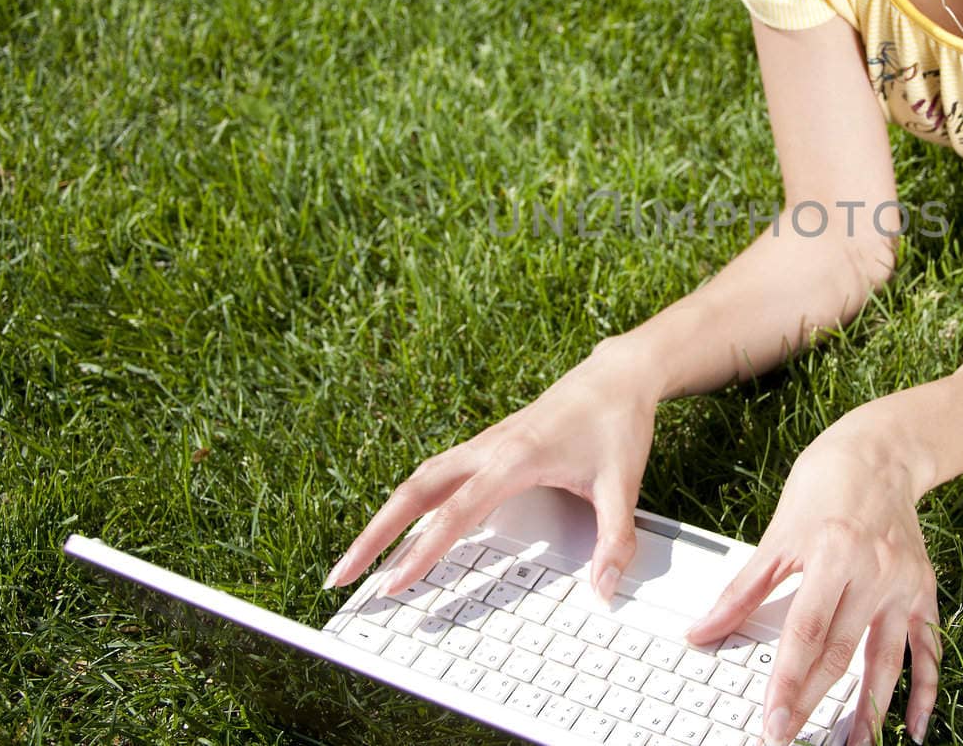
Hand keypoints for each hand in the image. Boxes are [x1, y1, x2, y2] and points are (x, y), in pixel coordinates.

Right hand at [324, 343, 658, 600]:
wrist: (619, 374)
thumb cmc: (618, 422)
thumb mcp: (623, 484)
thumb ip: (613, 539)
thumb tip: (605, 588)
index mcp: (515, 457)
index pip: (455, 513)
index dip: (421, 552)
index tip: (391, 584)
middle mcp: (488, 448)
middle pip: (414, 492)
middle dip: (373, 534)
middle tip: (340, 576)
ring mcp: (484, 444)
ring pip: (419, 481)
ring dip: (384, 517)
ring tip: (356, 558)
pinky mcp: (488, 445)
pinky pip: (435, 475)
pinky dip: (409, 501)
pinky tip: (401, 523)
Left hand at [685, 410, 940, 745]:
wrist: (880, 452)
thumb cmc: (825, 484)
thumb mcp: (777, 534)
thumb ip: (742, 590)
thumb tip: (701, 631)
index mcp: (833, 555)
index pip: (806, 634)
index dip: (787, 683)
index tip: (771, 721)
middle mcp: (873, 573)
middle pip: (841, 653)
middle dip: (814, 704)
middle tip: (790, 739)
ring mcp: (903, 584)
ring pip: (885, 660)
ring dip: (869, 710)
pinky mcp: (924, 590)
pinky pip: (926, 646)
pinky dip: (924, 688)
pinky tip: (914, 725)